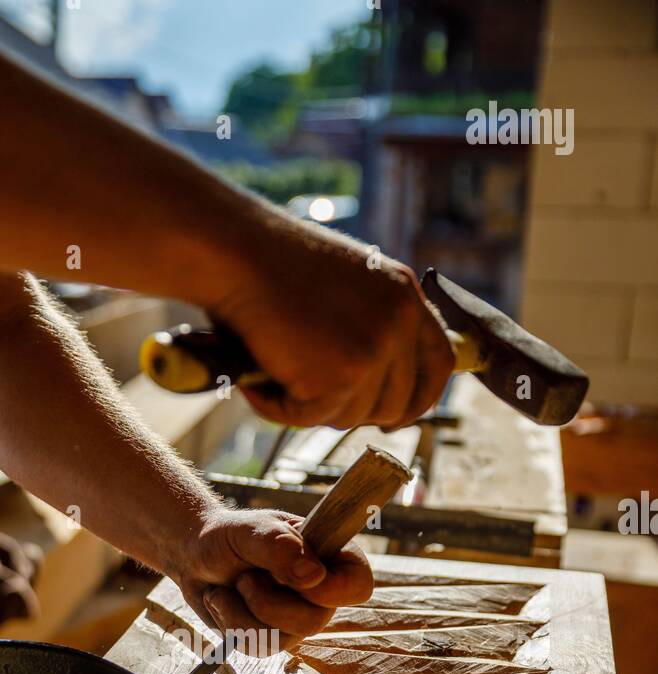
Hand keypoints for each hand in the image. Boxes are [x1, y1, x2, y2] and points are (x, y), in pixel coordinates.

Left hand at [176, 505, 372, 649]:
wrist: (195, 557)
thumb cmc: (229, 537)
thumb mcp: (250, 531)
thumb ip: (279, 547)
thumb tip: (314, 576)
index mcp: (329, 558)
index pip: (358, 584)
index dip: (334, 591)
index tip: (299, 579)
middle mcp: (320, 594)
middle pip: (313, 622)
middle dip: (266, 602)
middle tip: (244, 576)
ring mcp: (297, 619)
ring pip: (281, 639)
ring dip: (243, 612)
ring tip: (232, 586)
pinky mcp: (272, 638)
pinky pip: (258, 647)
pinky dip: (231, 624)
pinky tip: (225, 602)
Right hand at [208, 211, 453, 430]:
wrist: (237, 252)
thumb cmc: (269, 265)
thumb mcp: (343, 285)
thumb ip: (369, 323)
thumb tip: (373, 382)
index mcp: (404, 295)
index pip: (439, 362)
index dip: (419, 397)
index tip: (394, 416)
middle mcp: (399, 321)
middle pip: (396, 403)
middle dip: (355, 411)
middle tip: (313, 399)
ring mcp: (374, 350)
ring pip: (350, 416)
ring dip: (308, 406)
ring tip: (274, 371)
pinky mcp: (341, 377)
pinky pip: (308, 419)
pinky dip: (276, 407)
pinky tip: (258, 377)